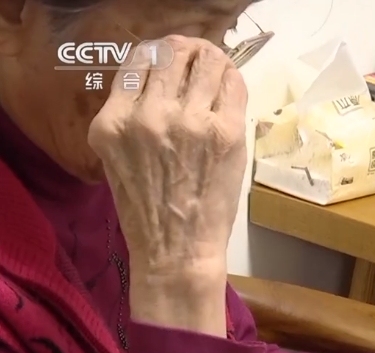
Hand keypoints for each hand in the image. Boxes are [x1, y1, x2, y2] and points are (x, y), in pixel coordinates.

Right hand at [87, 37, 246, 334]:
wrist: (177, 250)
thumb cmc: (148, 210)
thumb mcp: (118, 158)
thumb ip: (132, 117)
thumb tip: (163, 80)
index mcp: (112, 122)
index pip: (137, 61)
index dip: (158, 52)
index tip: (170, 57)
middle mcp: (147, 115)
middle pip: (172, 54)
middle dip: (188, 51)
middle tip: (199, 58)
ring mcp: (189, 122)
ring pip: (206, 63)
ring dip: (213, 60)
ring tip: (217, 67)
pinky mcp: (225, 132)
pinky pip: (233, 86)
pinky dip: (232, 79)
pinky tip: (231, 83)